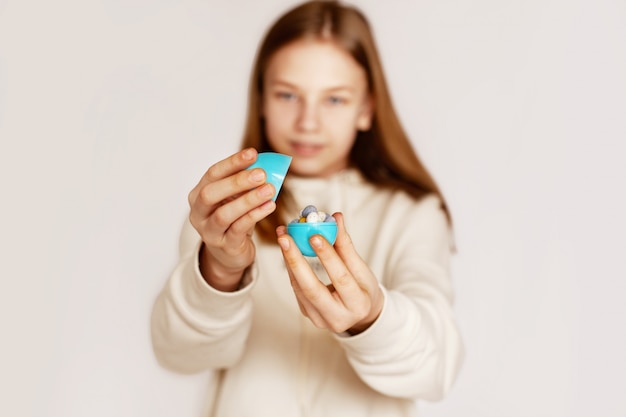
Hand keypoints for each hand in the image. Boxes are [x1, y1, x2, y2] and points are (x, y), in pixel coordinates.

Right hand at [188, 148, 275, 290]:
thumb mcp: (235, 198)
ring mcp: (209, 231)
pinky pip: (238, 229)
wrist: (229, 253)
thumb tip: (266, 164)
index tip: (253, 153)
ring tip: (269, 190)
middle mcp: (199, 212)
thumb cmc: (233, 219)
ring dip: (248, 200)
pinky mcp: (224, 246)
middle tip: (261, 174)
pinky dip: (255, 215)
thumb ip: (244, 183)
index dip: (232, 162)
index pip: (213, 174)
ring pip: (224, 214)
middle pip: (210, 194)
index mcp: (198, 194)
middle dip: (237, 182)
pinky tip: (269, 206)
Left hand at [276, 213, 383, 334]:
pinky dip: (292, 269)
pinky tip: (288, 251)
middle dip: (295, 261)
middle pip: (311, 289)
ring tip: (283, 237)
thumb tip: (335, 217)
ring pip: (299, 289)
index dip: (327, 256)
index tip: (315, 235)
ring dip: (289, 261)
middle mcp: (338, 318)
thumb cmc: (364, 288)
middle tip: (285, 237)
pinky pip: (297, 290)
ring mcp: (320, 320)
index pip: (341, 278)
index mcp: (358, 305)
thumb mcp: (362, 268)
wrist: (361, 315)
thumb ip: (346, 245)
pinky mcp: (308, 315)